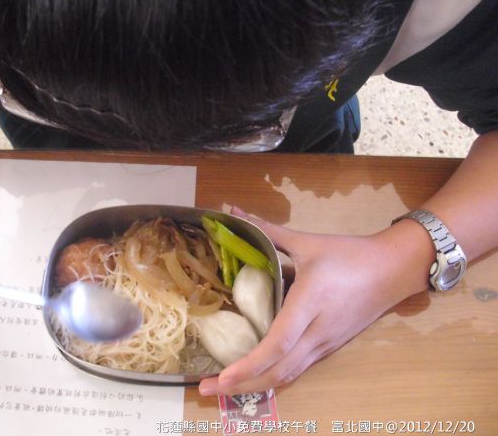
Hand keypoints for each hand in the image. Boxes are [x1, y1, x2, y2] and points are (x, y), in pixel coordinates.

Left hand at [198, 207, 432, 394]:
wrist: (395, 269)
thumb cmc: (350, 254)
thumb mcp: (308, 242)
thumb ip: (268, 231)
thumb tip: (233, 213)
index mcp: (311, 303)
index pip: (279, 343)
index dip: (250, 363)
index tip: (222, 376)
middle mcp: (318, 332)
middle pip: (280, 371)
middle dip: (243, 386)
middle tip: (207, 389)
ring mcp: (326, 344)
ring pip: (289, 376)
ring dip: (256, 386)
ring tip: (224, 388)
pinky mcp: (330, 347)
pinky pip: (298, 369)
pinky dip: (273, 377)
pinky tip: (254, 377)